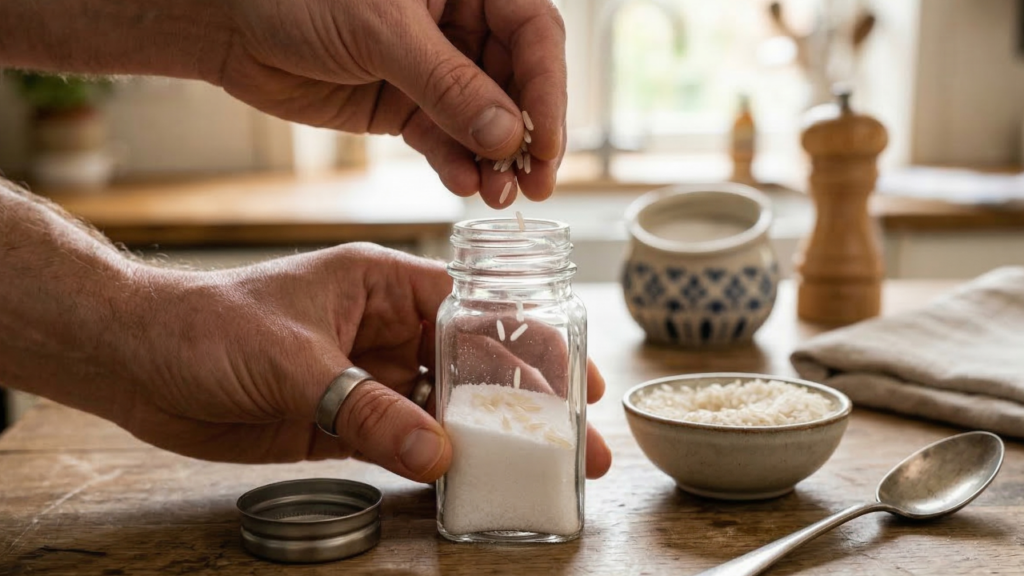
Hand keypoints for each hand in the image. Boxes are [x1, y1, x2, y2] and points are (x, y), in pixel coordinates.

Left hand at [119, 244, 610, 481]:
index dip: (531, 342)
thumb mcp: (294, 360)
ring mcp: (367, 377)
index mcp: (383, 284)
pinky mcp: (343, 421)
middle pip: (474, 365)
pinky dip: (435, 465)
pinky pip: (404, 443)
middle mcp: (385, 329)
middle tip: (578, 445)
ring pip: (444, 410)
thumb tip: (441, 454)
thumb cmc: (210, 325)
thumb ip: (367, 408)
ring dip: (489, 440)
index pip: (476, 309)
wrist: (138, 361)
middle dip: (527, 402)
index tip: (575, 379)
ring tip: (542, 473)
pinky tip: (471, 485)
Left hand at [220, 0, 566, 206]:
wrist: (226, 22)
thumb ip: (448, 84)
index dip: (548, 90)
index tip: (546, 143)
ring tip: (500, 196)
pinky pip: (444, 139)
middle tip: (535, 183)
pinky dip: (456, 164)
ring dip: (496, 160)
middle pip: (517, 83)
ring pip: (484, 120)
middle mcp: (459, 23)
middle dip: (527, 136)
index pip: (534, 33)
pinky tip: (465, 185)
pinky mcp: (405, 105)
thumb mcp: (382, 30)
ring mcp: (433, 69)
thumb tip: (507, 135)